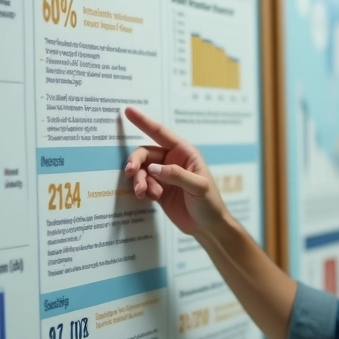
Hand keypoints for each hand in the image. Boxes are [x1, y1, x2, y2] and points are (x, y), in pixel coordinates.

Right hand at [122, 108, 227, 237]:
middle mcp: (172, 161)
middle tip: (131, 173)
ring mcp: (164, 176)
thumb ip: (176, 175)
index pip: (161, 133)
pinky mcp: (158, 190)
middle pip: (145, 153)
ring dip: (139, 180)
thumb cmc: (210, 204)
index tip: (128, 110)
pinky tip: (150, 198)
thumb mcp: (198, 187)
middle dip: (136, 162)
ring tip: (144, 193)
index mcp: (185, 153)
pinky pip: (143, 184)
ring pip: (142, 171)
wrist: (208, 228)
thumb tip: (153, 168)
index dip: (144, 121)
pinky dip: (142, 190)